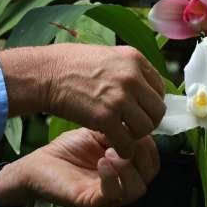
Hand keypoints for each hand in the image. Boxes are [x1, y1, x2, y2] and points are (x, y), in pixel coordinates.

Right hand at [0, 44, 165, 157]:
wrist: (46, 73)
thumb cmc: (72, 65)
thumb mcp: (108, 56)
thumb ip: (129, 71)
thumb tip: (144, 89)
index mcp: (135, 59)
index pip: (160, 88)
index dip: (150, 103)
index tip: (140, 110)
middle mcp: (132, 77)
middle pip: (157, 110)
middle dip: (148, 121)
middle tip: (133, 126)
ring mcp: (120, 97)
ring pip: (146, 127)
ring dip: (136, 136)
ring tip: (123, 135)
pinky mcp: (106, 117)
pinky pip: (127, 142)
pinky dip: (124, 150)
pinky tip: (116, 148)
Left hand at [0, 128, 159, 206]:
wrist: (38, 163)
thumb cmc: (69, 149)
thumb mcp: (99, 134)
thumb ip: (119, 129)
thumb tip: (138, 117)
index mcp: (126, 168)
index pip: (153, 161)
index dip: (148, 144)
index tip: (133, 128)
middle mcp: (121, 184)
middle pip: (150, 176)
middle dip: (142, 154)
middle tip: (125, 139)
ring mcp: (108, 196)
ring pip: (137, 189)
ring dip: (128, 167)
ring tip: (109, 151)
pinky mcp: (91, 202)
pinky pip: (112, 194)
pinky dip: (111, 177)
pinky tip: (101, 160)